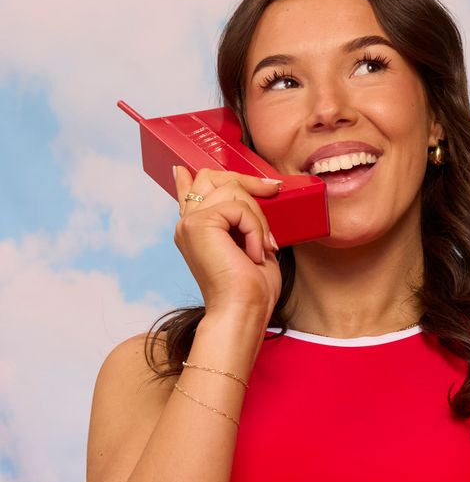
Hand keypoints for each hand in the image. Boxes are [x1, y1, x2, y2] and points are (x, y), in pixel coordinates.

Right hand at [173, 166, 283, 324]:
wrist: (243, 311)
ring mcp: (189, 223)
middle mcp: (187, 223)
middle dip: (248, 181)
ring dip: (258, 218)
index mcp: (196, 230)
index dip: (189, 178)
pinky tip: (253, 253)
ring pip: (234, 190)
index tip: (184, 170)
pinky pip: (239, 207)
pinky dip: (255, 229)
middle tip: (273, 190)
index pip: (187, 193)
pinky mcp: (198, 224)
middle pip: (214, 177)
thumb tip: (250, 194)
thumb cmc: (251, 287)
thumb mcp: (250, 243)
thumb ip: (243, 218)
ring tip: (261, 247)